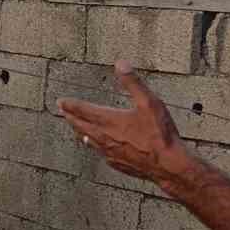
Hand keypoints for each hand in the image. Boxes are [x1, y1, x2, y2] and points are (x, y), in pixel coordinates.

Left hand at [56, 61, 185, 182]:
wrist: (168, 165)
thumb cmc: (160, 134)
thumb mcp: (149, 103)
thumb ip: (133, 83)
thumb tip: (121, 64)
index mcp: (109, 121)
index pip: (83, 110)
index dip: (70, 104)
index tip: (61, 101)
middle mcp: (104, 137)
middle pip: (81, 125)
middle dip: (71, 117)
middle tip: (63, 112)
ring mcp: (109, 152)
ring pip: (88, 140)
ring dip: (80, 131)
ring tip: (76, 128)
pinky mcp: (116, 163)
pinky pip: (99, 153)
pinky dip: (94, 146)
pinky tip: (96, 147)